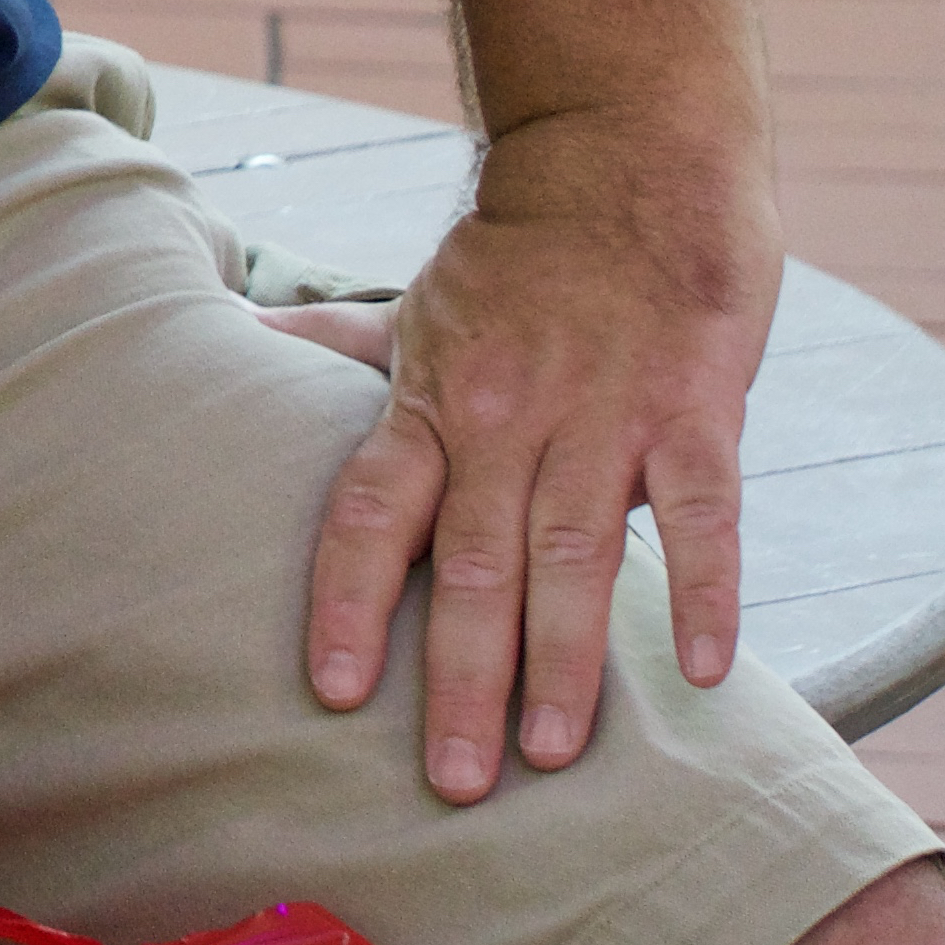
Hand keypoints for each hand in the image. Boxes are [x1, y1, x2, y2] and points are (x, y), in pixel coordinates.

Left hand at [298, 109, 775, 802]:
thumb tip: (238, 339)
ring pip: (576, 556)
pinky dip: (705, 593)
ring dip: (565, 662)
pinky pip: (703, 515)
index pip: (371, 512)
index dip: (350, 602)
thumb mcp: (417, 302)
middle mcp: (507, 416)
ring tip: (554, 756)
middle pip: (473, 563)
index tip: (338, 694)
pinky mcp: (696, 411)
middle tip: (457, 784)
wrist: (630, 160)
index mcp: (432, 399)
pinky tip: (702, 675)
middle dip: (463, 679)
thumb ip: (341, 347)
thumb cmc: (519, 254)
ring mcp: (604, 416)